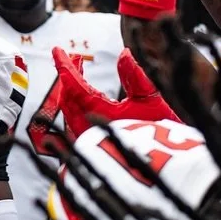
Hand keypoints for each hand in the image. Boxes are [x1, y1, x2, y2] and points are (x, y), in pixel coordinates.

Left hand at [53, 47, 178, 137]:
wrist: (163, 169)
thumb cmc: (159, 134)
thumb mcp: (150, 100)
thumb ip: (134, 76)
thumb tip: (124, 53)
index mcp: (98, 113)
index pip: (73, 85)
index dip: (65, 65)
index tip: (57, 50)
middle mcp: (86, 127)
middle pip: (67, 96)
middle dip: (69, 75)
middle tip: (75, 58)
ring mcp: (86, 138)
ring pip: (69, 110)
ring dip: (71, 89)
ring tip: (79, 71)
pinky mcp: (90, 145)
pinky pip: (74, 120)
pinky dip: (75, 103)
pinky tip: (84, 95)